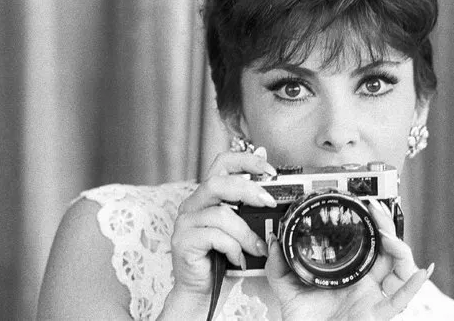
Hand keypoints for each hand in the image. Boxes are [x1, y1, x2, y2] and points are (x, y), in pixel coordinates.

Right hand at [160, 149, 277, 317]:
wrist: (203, 292)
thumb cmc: (225, 258)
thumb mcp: (244, 227)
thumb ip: (252, 205)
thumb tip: (270, 177)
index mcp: (208, 194)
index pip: (222, 163)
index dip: (246, 161)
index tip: (270, 170)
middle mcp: (193, 203)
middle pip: (217, 182)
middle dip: (248, 190)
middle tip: (269, 202)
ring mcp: (185, 222)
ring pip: (220, 215)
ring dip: (245, 233)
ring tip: (257, 248)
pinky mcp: (183, 241)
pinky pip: (214, 237)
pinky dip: (233, 248)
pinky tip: (239, 258)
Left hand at [265, 198, 432, 320]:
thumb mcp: (287, 289)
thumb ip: (278, 265)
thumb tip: (273, 241)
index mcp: (349, 274)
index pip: (368, 244)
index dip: (372, 224)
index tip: (366, 205)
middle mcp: (365, 283)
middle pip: (387, 250)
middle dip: (386, 226)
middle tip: (376, 209)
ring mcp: (372, 297)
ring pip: (398, 269)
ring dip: (398, 248)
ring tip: (388, 234)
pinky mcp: (376, 314)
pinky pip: (399, 301)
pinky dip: (413, 286)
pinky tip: (422, 271)